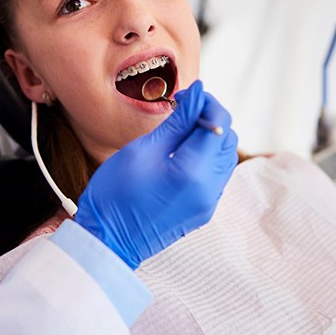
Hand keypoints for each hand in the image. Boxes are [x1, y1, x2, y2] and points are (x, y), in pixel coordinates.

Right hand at [74, 80, 237, 268]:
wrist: (108, 241)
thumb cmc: (115, 194)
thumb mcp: (143, 150)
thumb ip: (177, 122)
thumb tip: (198, 94)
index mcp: (194, 171)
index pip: (219, 122)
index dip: (205, 102)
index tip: (184, 96)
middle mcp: (209, 188)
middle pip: (227, 138)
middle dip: (209, 118)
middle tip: (181, 111)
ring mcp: (208, 202)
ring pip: (225, 156)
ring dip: (209, 137)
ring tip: (179, 132)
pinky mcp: (203, 209)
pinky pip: (216, 175)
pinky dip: (206, 157)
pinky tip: (181, 154)